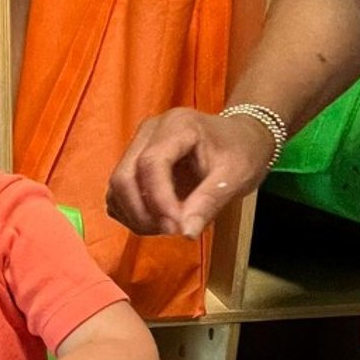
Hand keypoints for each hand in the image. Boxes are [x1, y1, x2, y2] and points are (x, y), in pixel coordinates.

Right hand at [105, 108, 275, 237]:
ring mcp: (137, 146)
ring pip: (116, 188)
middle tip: (170, 232)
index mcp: (178, 126)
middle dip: (141, 213)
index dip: (158, 201)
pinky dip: (131, 214)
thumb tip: (186, 234)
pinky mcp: (132, 164)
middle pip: (124, 177)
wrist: (241, 137)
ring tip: (166, 227)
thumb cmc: (242, 152)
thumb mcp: (236, 177)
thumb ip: (209, 203)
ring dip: (135, 216)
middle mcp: (149, 132)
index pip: (151, 163)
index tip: (176, 229)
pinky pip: (118, 195)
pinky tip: (157, 221)